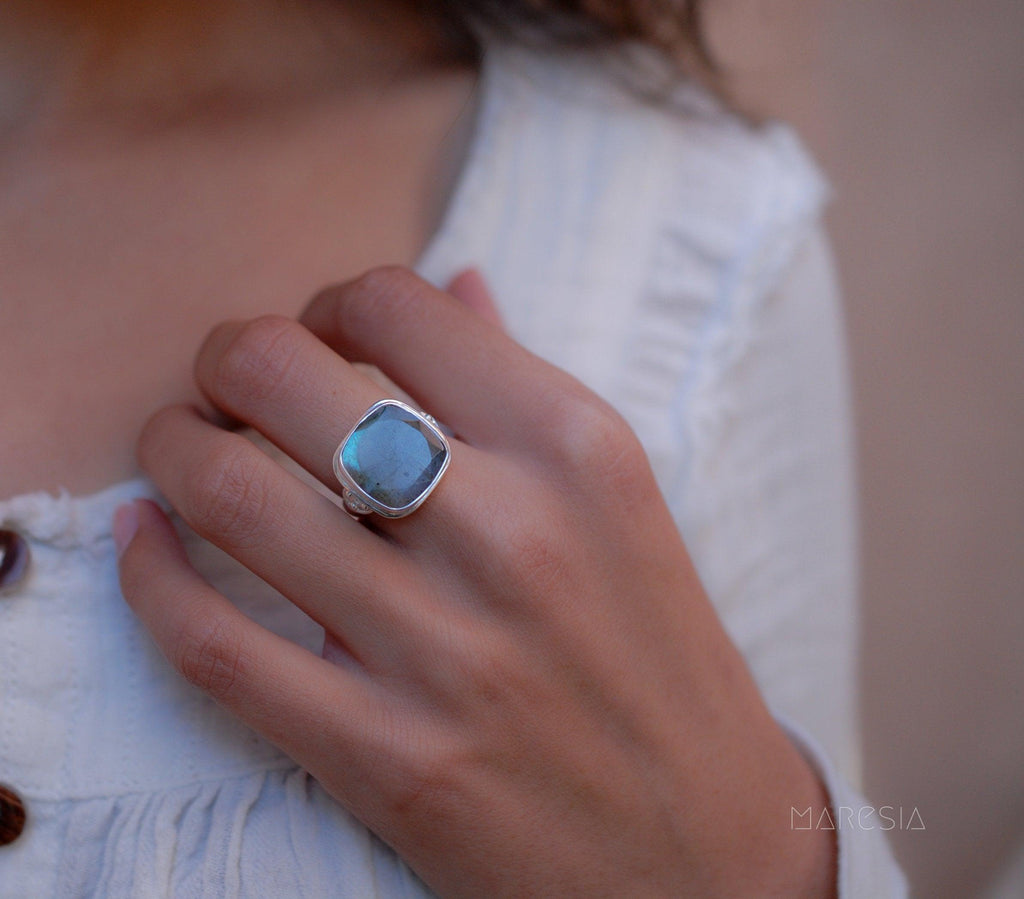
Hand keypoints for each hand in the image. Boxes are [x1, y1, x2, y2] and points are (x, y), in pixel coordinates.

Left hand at [115, 266, 835, 896]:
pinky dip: (151, 580)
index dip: (325, 305)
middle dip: (223, 362)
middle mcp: (510, 531)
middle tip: (225, 389)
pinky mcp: (389, 757)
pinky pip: (216, 645)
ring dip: (170, 453)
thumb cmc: (661, 660)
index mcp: (576, 448)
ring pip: (230, 498)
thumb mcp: (621, 500)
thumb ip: (526, 386)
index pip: (396, 306)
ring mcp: (445, 649)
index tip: (316, 340)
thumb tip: (455, 287)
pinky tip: (146, 544)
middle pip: (284, 377)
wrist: (707, 845)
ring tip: (177, 451)